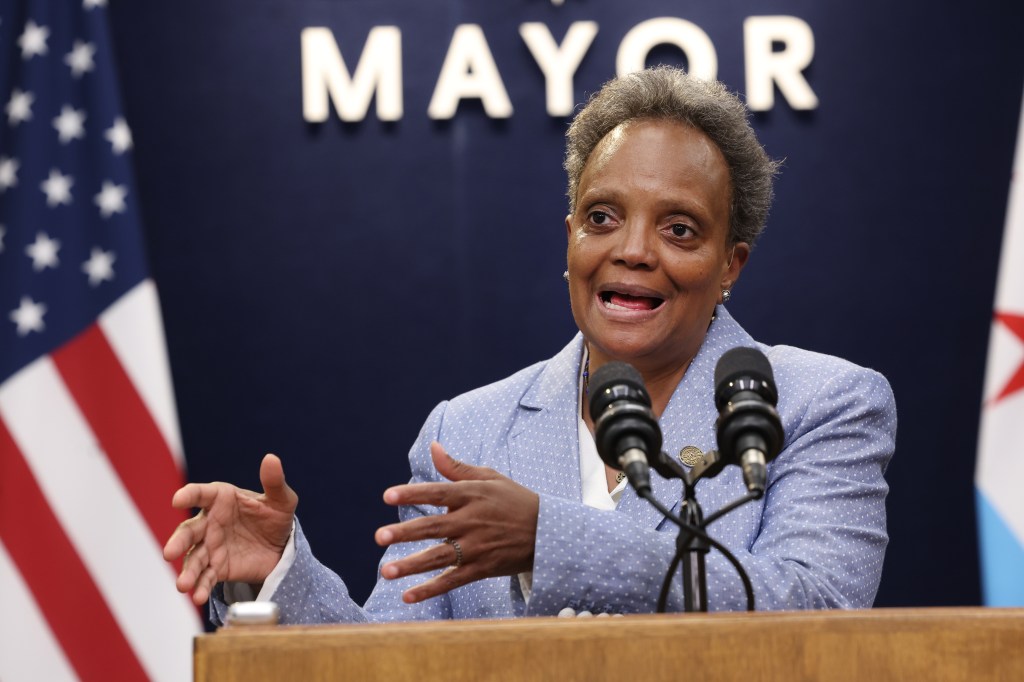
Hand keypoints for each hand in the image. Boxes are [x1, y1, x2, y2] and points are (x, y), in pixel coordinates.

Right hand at [163, 454, 297, 605]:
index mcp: (221, 498)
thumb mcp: (282, 500)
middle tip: (170, 552)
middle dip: (178, 541)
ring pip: (194, 558)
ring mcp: (211, 546)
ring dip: (187, 571)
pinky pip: (206, 577)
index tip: (178, 499)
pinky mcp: (217, 567)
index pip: (201, 494)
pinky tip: (197, 596)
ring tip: (183, 585)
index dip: (189, 494)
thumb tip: (271, 458)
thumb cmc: (276, 516)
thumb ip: (274, 482)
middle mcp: (210, 522)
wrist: (281, 547)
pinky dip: (200, 587)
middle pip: (189, 530)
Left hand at [374, 442, 538, 603]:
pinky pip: (453, 581)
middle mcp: (472, 521)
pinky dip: (431, 589)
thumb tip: (433, 447)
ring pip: (440, 557)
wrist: (546, 531)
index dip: (413, 493)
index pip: (437, 493)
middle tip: (379, 536)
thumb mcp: (489, 478)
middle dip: (405, 532)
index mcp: (472, 495)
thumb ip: (457, 467)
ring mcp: (477, 547)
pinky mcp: (482, 568)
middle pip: (434, 527)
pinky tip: (407, 595)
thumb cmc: (513, 500)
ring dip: (412, 566)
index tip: (387, 495)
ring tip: (386, 572)